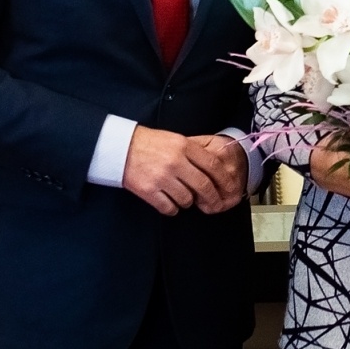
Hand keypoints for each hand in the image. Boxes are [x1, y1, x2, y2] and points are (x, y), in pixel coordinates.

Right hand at [123, 127, 246, 215]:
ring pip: (187, 199)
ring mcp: (162, 177)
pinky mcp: (149, 191)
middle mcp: (175, 162)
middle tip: (214, 203)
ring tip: (182, 195)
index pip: (213, 165)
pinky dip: (172, 208)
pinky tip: (169, 202)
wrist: (120, 147)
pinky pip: (169, 208)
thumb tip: (216, 166)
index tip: (229, 187)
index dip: (224, 179)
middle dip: (212, 198)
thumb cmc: (149, 143)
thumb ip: (195, 151)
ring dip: (188, 201)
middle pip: (204, 186)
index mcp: (184, 146)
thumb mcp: (175, 139)